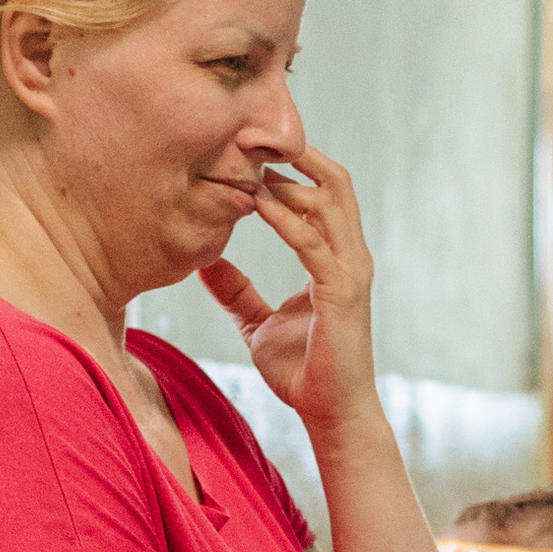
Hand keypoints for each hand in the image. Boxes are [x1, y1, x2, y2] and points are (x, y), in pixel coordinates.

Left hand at [199, 149, 380, 451]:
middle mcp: (349, 258)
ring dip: (290, 179)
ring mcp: (349, 274)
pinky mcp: (341, 294)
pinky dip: (286, 219)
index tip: (252, 152)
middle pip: (335, 183)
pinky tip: (257, 203)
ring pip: (330, 202)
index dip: (291, 170)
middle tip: (255, 137)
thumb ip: (236, 292)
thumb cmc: (303, 372)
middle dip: (299, 156)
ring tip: (252, 160)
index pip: (322, 195)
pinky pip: (313, 243)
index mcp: (334, 260)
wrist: (331, 414)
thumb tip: (203, 264)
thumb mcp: (257, 324)